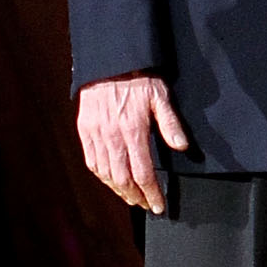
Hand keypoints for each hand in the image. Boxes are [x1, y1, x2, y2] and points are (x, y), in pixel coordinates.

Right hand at [76, 72, 189, 211]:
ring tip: (130, 197)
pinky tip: (111, 181)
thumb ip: (170, 123)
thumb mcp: (160, 96)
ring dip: (119, 190)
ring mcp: (96, 134)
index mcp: (133, 131)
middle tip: (145, 205)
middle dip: (135, 197)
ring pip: (106, 174)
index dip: (151, 193)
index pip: (143, 173)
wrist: (108, 61)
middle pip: (123, 179)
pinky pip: (92, 162)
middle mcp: (112, 137)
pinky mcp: (84, 130)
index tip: (158, 205)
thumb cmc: (137, 77)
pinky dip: (102, 176)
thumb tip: (182, 147)